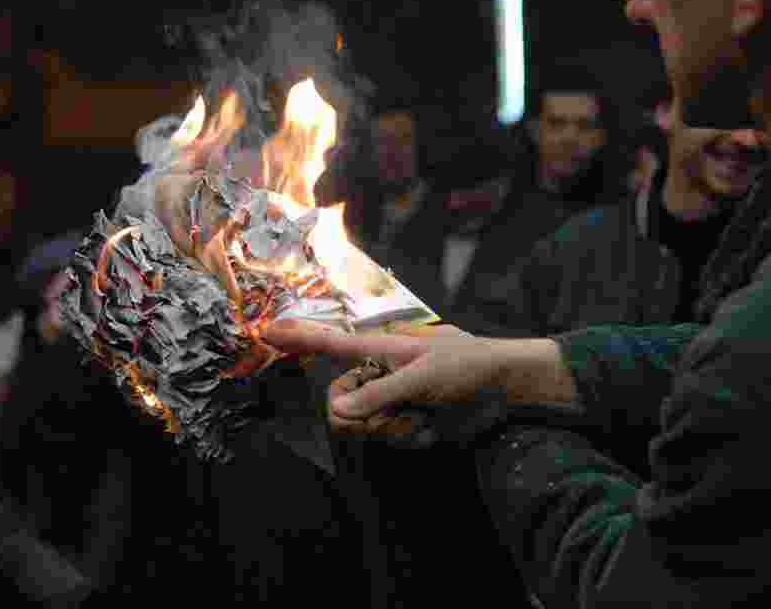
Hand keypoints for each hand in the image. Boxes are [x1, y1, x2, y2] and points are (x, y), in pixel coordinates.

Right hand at [263, 320, 517, 445]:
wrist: (505, 388)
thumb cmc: (466, 366)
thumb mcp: (423, 376)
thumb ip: (379, 393)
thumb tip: (337, 409)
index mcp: (379, 350)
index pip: (330, 342)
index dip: (298, 338)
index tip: (265, 331)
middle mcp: (378, 374)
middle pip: (340, 402)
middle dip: (364, 418)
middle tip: (396, 418)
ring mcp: (391, 399)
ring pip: (363, 425)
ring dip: (392, 429)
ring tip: (423, 420)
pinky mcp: (405, 420)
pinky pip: (387, 438)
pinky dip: (408, 437)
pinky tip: (430, 429)